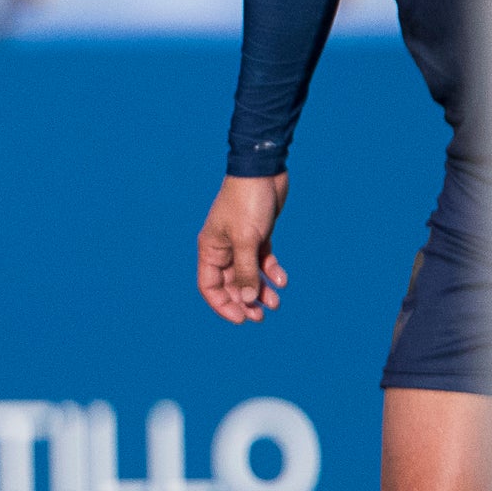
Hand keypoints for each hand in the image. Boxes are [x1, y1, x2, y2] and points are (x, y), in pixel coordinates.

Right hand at [198, 174, 289, 324]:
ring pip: (248, 275)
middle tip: (262, 316)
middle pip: (230, 285)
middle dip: (246, 301)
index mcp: (210, 249)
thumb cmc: (248, 202)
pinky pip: (262, 262)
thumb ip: (246, 272)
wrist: (264, 171)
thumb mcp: (247, 240)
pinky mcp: (258, 236)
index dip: (223, 305)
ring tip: (276, 303)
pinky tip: (282, 280)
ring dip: (261, 290)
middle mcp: (223, 249)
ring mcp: (241, 243)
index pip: (209, 287)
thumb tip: (248, 301)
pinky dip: (272, 272)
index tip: (242, 318)